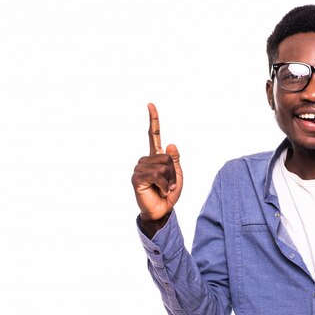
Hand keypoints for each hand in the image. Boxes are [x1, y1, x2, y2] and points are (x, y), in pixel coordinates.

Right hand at [131, 103, 182, 221]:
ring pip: (163, 167)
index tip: (150, 104)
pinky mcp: (136, 178)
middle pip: (167, 157)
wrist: (162, 210)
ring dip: (169, 180)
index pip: (153, 135)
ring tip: (164, 189)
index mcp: (156, 156)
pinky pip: (156, 175)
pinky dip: (164, 185)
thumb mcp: (177, 174)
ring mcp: (139, 168)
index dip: (153, 120)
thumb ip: (175, 160)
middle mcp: (146, 160)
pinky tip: (160, 191)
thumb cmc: (169, 192)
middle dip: (173, 173)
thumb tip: (171, 144)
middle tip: (170, 185)